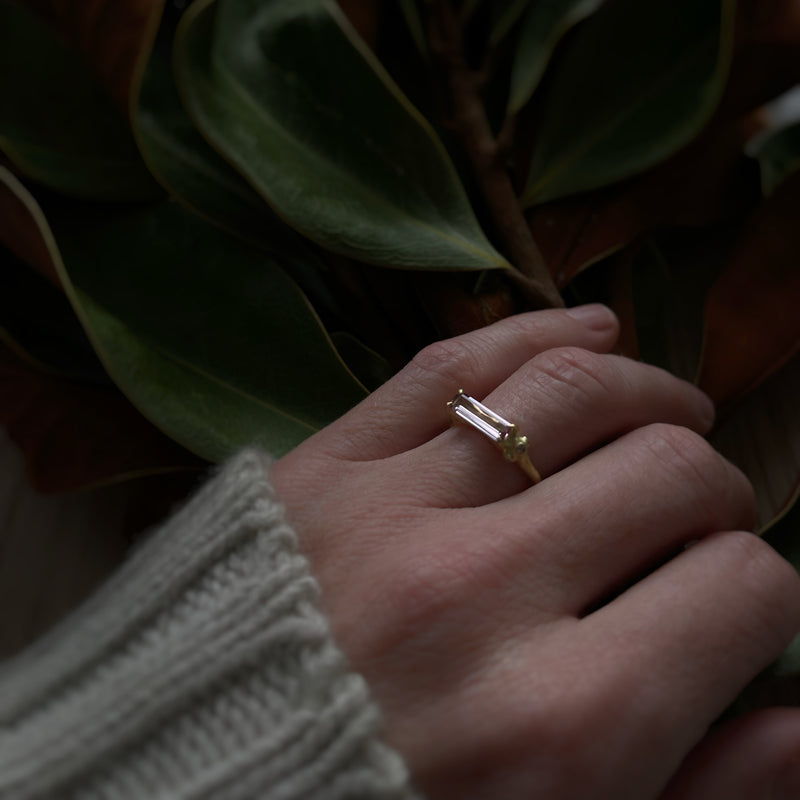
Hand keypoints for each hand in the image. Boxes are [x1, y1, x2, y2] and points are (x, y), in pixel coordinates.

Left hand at [272, 305, 799, 798]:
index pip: (740, 590)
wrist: (197, 799)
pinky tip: (588, 331)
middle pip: (669, 471)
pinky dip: (531, 333)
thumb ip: (693, 796)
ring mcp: (391, 514)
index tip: (731, 598)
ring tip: (671, 409)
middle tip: (700, 512)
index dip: (759, 591)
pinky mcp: (321, 468)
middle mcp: (480, 597)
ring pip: (569, 390)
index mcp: (559, 724)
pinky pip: (448, 364)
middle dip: (715, 489)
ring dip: (648, 389)